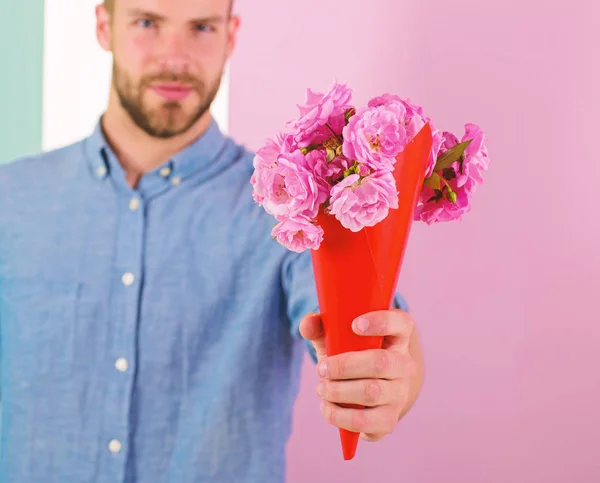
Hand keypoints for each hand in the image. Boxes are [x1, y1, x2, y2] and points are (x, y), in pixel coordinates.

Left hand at [299, 309, 423, 441]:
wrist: (368, 394)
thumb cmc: (352, 357)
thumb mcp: (339, 339)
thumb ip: (322, 328)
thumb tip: (308, 324)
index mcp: (397, 337)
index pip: (402, 323)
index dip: (381, 322)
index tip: (355, 325)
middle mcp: (404, 365)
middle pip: (381, 362)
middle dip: (344, 366)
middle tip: (321, 368)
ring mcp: (400, 394)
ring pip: (372, 392)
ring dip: (338, 391)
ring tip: (322, 388)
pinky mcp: (388, 419)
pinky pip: (365, 421)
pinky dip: (339, 416)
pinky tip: (327, 407)